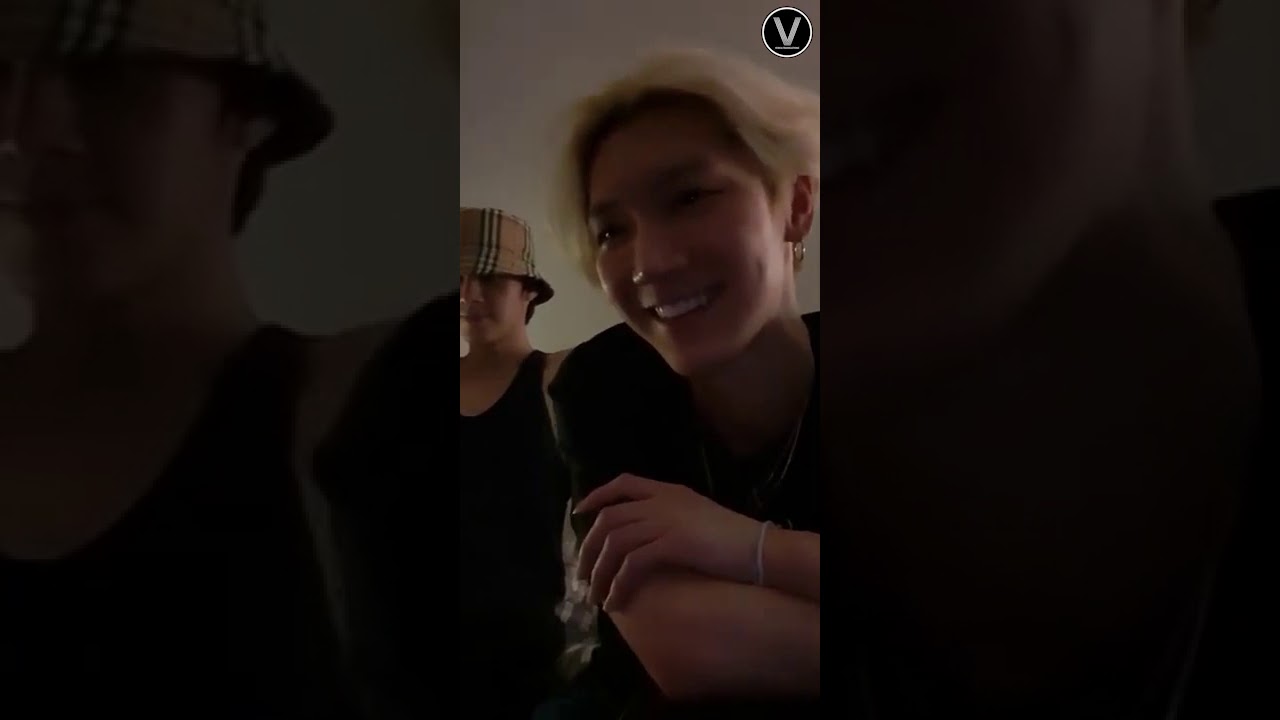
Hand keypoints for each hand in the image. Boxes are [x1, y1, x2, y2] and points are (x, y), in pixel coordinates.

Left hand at [574, 474, 760, 610]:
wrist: (758, 548)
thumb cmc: (733, 537)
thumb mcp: (697, 514)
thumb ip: (671, 515)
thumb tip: (644, 534)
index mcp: (669, 491)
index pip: (624, 483)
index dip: (597, 496)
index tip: (580, 514)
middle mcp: (663, 501)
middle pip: (610, 517)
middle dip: (589, 548)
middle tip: (583, 574)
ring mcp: (667, 521)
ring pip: (615, 543)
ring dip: (600, 573)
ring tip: (596, 596)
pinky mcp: (673, 544)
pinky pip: (632, 564)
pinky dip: (619, 584)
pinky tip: (616, 601)